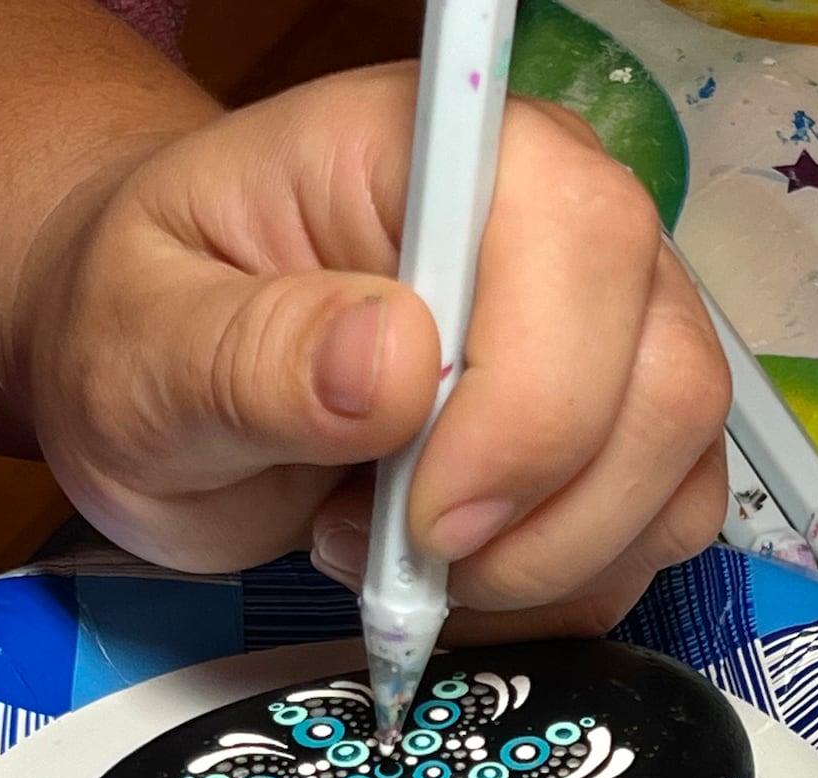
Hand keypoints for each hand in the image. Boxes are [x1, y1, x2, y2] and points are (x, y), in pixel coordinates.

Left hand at [20, 65, 729, 634]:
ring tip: (407, 558)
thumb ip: (250, 354)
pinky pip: (657, 529)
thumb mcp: (140, 351)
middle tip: (398, 554)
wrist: (165, 372)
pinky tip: (460, 578)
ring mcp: (599, 332)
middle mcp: (555, 225)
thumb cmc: (148, 334)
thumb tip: (391, 363)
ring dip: (550, 564)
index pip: (582, 241)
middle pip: (667, 378)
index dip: (532, 407)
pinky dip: (565, 587)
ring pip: (677, 470)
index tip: (423, 521)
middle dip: (542, 519)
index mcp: (436, 150)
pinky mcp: (608, 431)